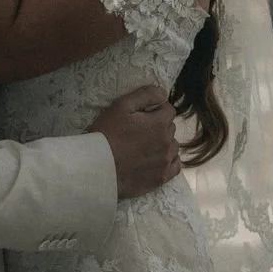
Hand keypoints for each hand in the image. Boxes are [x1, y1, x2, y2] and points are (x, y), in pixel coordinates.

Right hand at [89, 84, 180, 199]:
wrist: (97, 168)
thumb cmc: (107, 134)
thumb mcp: (121, 106)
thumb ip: (146, 95)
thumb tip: (164, 93)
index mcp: (160, 123)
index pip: (169, 110)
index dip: (155, 110)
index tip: (142, 116)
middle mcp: (167, 142)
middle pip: (170, 128)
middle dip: (159, 126)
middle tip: (139, 131)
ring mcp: (165, 161)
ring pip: (173, 146)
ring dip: (163, 144)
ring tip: (144, 147)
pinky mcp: (161, 178)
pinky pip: (175, 166)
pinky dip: (168, 161)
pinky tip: (156, 160)